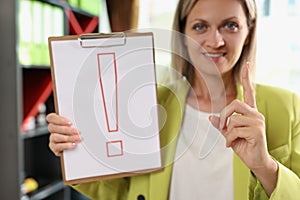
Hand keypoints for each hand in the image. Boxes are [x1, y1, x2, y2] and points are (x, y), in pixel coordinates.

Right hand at [46, 113, 80, 155]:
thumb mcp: (75, 126)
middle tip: (76, 131)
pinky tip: (73, 144)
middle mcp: (53, 130)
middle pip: (52, 127)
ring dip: (68, 137)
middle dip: (66, 129)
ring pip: (54, 137)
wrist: (76, 147)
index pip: (51, 118)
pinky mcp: (54, 148)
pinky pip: (57, 147)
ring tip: (77, 138)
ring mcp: (52, 139)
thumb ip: (73, 122)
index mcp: (56, 122)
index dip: (59, 119)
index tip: (70, 123)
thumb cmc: (76, 133)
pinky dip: (66, 145)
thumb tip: (79, 121)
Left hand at [209, 63, 277, 194]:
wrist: (256, 161)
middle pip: (235, 103)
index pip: (249, 91)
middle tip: (222, 127)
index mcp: (250, 112)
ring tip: (230, 140)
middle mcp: (255, 114)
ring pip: (233, 118)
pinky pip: (234, 130)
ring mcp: (257, 122)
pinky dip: (229, 138)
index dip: (247, 78)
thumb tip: (211, 117)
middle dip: (224, 115)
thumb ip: (221, 124)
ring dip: (226, 131)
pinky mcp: (257, 131)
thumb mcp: (229, 134)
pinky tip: (232, 144)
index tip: (246, 65)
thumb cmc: (244, 145)